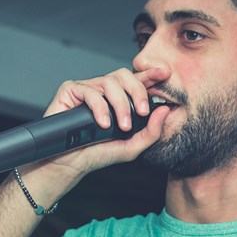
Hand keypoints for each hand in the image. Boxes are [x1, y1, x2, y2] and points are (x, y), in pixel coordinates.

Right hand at [25, 66, 172, 180]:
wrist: (71, 163)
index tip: (165, 73)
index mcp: (118, 99)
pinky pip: (89, 91)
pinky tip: (103, 124)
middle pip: (124, 75)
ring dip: (120, 105)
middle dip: (137, 91)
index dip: (150, 74)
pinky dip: (99, 108)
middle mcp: (103, 91)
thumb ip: (151, 131)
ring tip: (122, 126)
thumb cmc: (98, 154)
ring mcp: (87, 89)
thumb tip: (165, 110)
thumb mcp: (132, 146)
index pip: (136, 81)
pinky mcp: (70, 91)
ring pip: (109, 82)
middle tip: (143, 111)